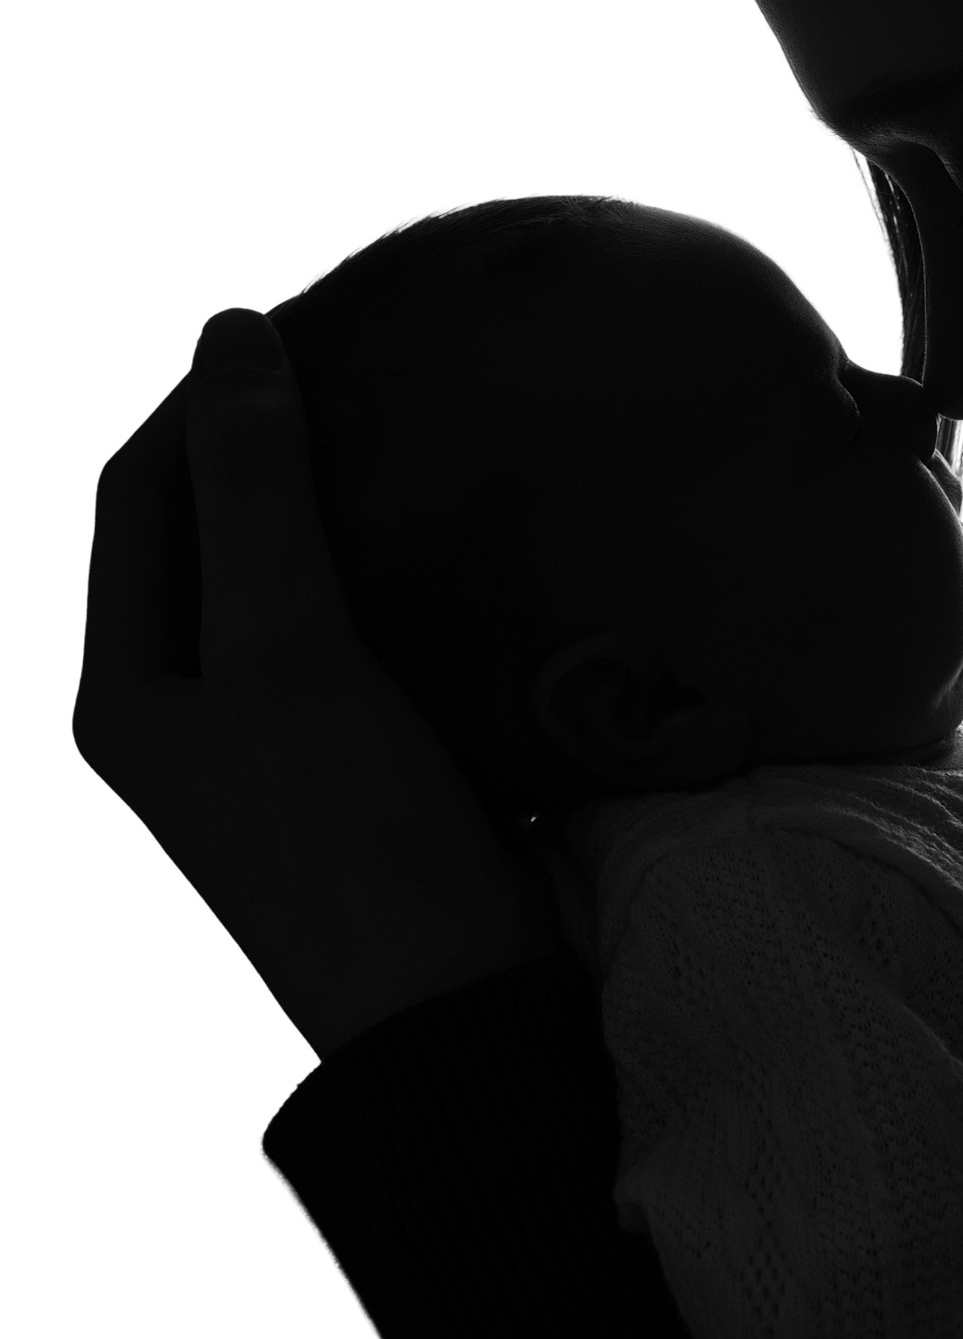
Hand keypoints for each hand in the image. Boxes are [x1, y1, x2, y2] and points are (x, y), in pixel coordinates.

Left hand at [74, 309, 562, 1056]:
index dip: (205, 397)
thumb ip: (258, 492)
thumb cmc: (353, 838)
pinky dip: (396, 561)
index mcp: (126, 691)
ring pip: (289, 573)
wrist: (457, 1017)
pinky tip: (461, 525)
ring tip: (420, 424)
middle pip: (210, 526)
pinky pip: (360, 623)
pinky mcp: (358, 757)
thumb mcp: (290, 651)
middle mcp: (182, 712)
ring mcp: (271, 739)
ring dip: (341, 498)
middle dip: (275, 439)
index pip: (140, 489)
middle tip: (374, 360)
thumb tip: (232, 329)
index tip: (306, 320)